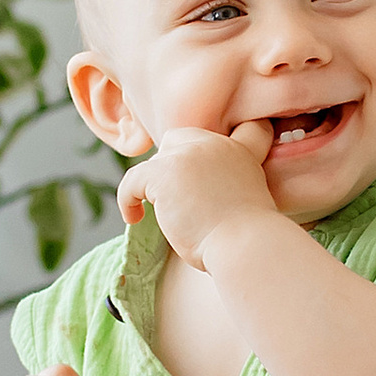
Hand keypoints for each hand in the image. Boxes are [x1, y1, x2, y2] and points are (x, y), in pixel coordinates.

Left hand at [120, 120, 276, 265]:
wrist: (246, 244)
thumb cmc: (248, 239)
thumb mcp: (247, 200)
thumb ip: (226, 186)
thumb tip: (195, 198)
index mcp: (239, 151)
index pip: (217, 131)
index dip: (200, 151)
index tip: (193, 177)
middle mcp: (215, 145)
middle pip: (177, 139)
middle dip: (168, 165)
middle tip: (168, 196)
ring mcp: (189, 155)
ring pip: (155, 162)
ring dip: (150, 186)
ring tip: (148, 212)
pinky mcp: (165, 172)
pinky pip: (132, 179)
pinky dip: (128, 199)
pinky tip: (134, 218)